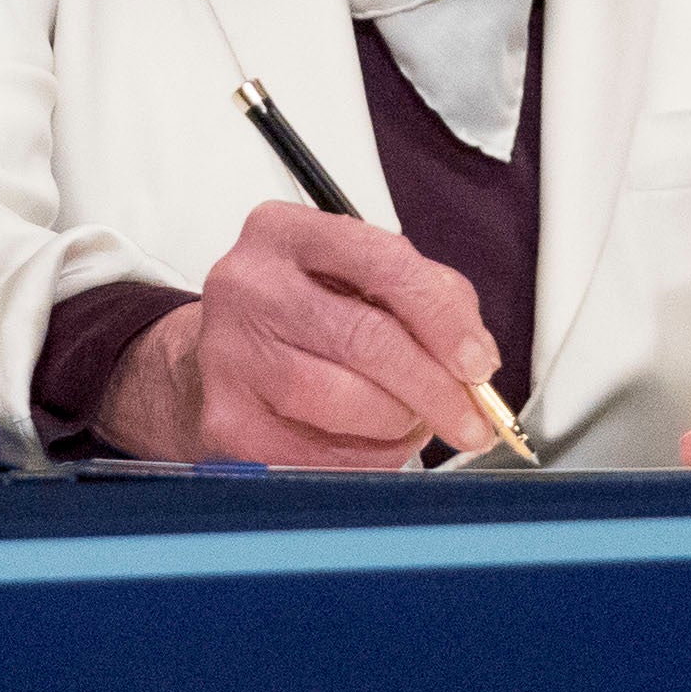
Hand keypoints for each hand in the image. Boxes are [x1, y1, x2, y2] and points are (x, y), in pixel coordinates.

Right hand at [97, 203, 503, 468]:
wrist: (211, 360)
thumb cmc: (301, 316)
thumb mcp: (355, 277)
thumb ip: (425, 296)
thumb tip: (474, 359)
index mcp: (285, 232)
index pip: (383, 263)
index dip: (443, 318)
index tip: (479, 363)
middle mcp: (247, 284)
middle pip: (366, 340)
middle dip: (436, 389)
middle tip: (473, 421)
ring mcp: (227, 353)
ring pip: (345, 401)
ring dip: (399, 425)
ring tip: (411, 422)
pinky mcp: (225, 419)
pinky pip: (319, 455)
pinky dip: (366, 459)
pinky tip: (373, 445)